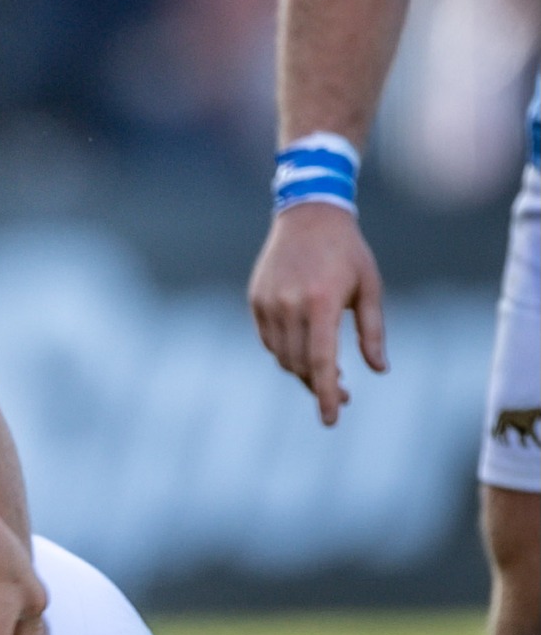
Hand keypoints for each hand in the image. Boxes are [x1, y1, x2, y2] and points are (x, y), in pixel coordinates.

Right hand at [248, 204, 386, 426]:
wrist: (309, 215)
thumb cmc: (347, 252)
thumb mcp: (369, 288)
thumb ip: (372, 331)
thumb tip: (379, 369)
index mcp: (321, 302)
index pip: (320, 361)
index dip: (326, 394)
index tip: (331, 419)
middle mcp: (290, 305)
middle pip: (299, 364)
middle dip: (319, 385)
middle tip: (344, 394)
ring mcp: (268, 302)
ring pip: (282, 356)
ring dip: (303, 371)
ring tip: (326, 371)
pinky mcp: (256, 300)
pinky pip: (269, 340)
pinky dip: (286, 352)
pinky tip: (305, 348)